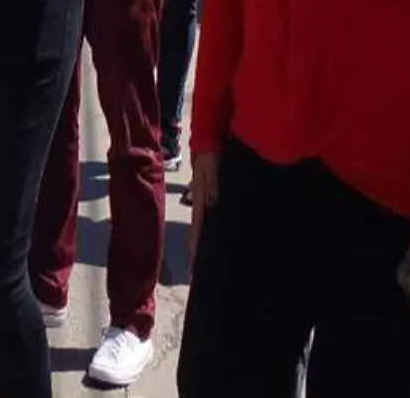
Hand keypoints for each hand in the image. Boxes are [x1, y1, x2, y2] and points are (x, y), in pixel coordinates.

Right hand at [188, 151, 220, 274]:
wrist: (210, 138)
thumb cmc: (210, 153)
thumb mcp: (211, 166)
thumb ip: (211, 183)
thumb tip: (212, 204)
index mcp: (201, 198)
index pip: (198, 227)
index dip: (196, 245)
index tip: (194, 265)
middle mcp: (203, 202)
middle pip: (199, 231)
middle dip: (196, 251)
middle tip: (195, 271)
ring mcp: (207, 199)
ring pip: (204, 226)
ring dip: (201, 242)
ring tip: (200, 260)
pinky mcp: (211, 195)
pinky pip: (210, 217)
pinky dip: (209, 230)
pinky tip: (214, 236)